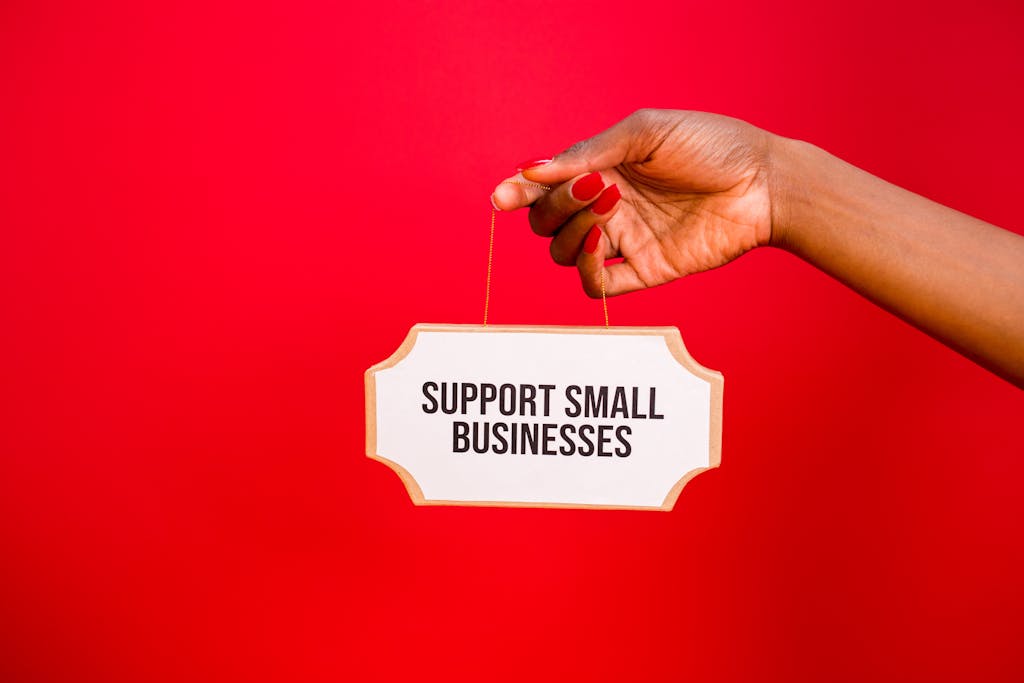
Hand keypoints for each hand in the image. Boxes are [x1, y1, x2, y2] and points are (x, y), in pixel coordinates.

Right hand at [491, 109, 775, 296]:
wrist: (764, 182)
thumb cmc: (711, 144)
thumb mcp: (646, 132)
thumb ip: (589, 151)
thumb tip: (532, 170)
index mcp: (601, 169)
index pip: (544, 187)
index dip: (517, 192)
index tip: (502, 197)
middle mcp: (605, 207)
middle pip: (547, 223)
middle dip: (556, 206)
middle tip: (593, 186)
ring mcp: (624, 241)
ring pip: (564, 253)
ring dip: (574, 232)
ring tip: (611, 207)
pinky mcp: (645, 271)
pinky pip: (598, 286)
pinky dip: (589, 270)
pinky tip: (606, 244)